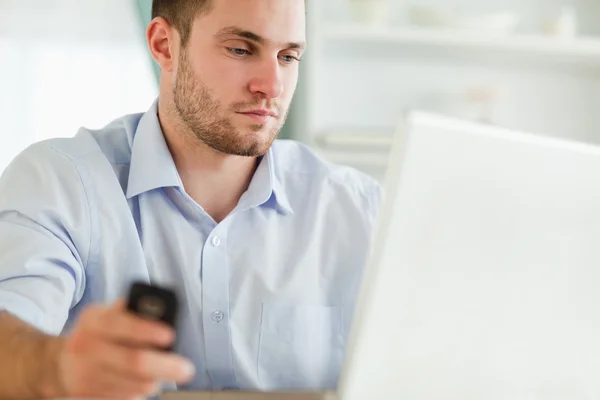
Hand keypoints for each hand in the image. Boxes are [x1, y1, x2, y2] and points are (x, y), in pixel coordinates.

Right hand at [52, 299, 194, 398]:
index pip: (120, 324)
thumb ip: (132, 310)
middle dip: (166, 366)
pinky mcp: (88, 396)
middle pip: (133, 362)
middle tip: (186, 369)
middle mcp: (86, 347)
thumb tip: (161, 310)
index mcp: (93, 320)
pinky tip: (143, 381)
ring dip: (156, 380)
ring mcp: (85, 374)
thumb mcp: (107, 313)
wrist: (61, 363)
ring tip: (164, 372)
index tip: (170, 335)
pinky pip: (127, 397)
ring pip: (135, 384)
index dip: (147, 330)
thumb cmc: (97, 333)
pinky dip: (141, 390)